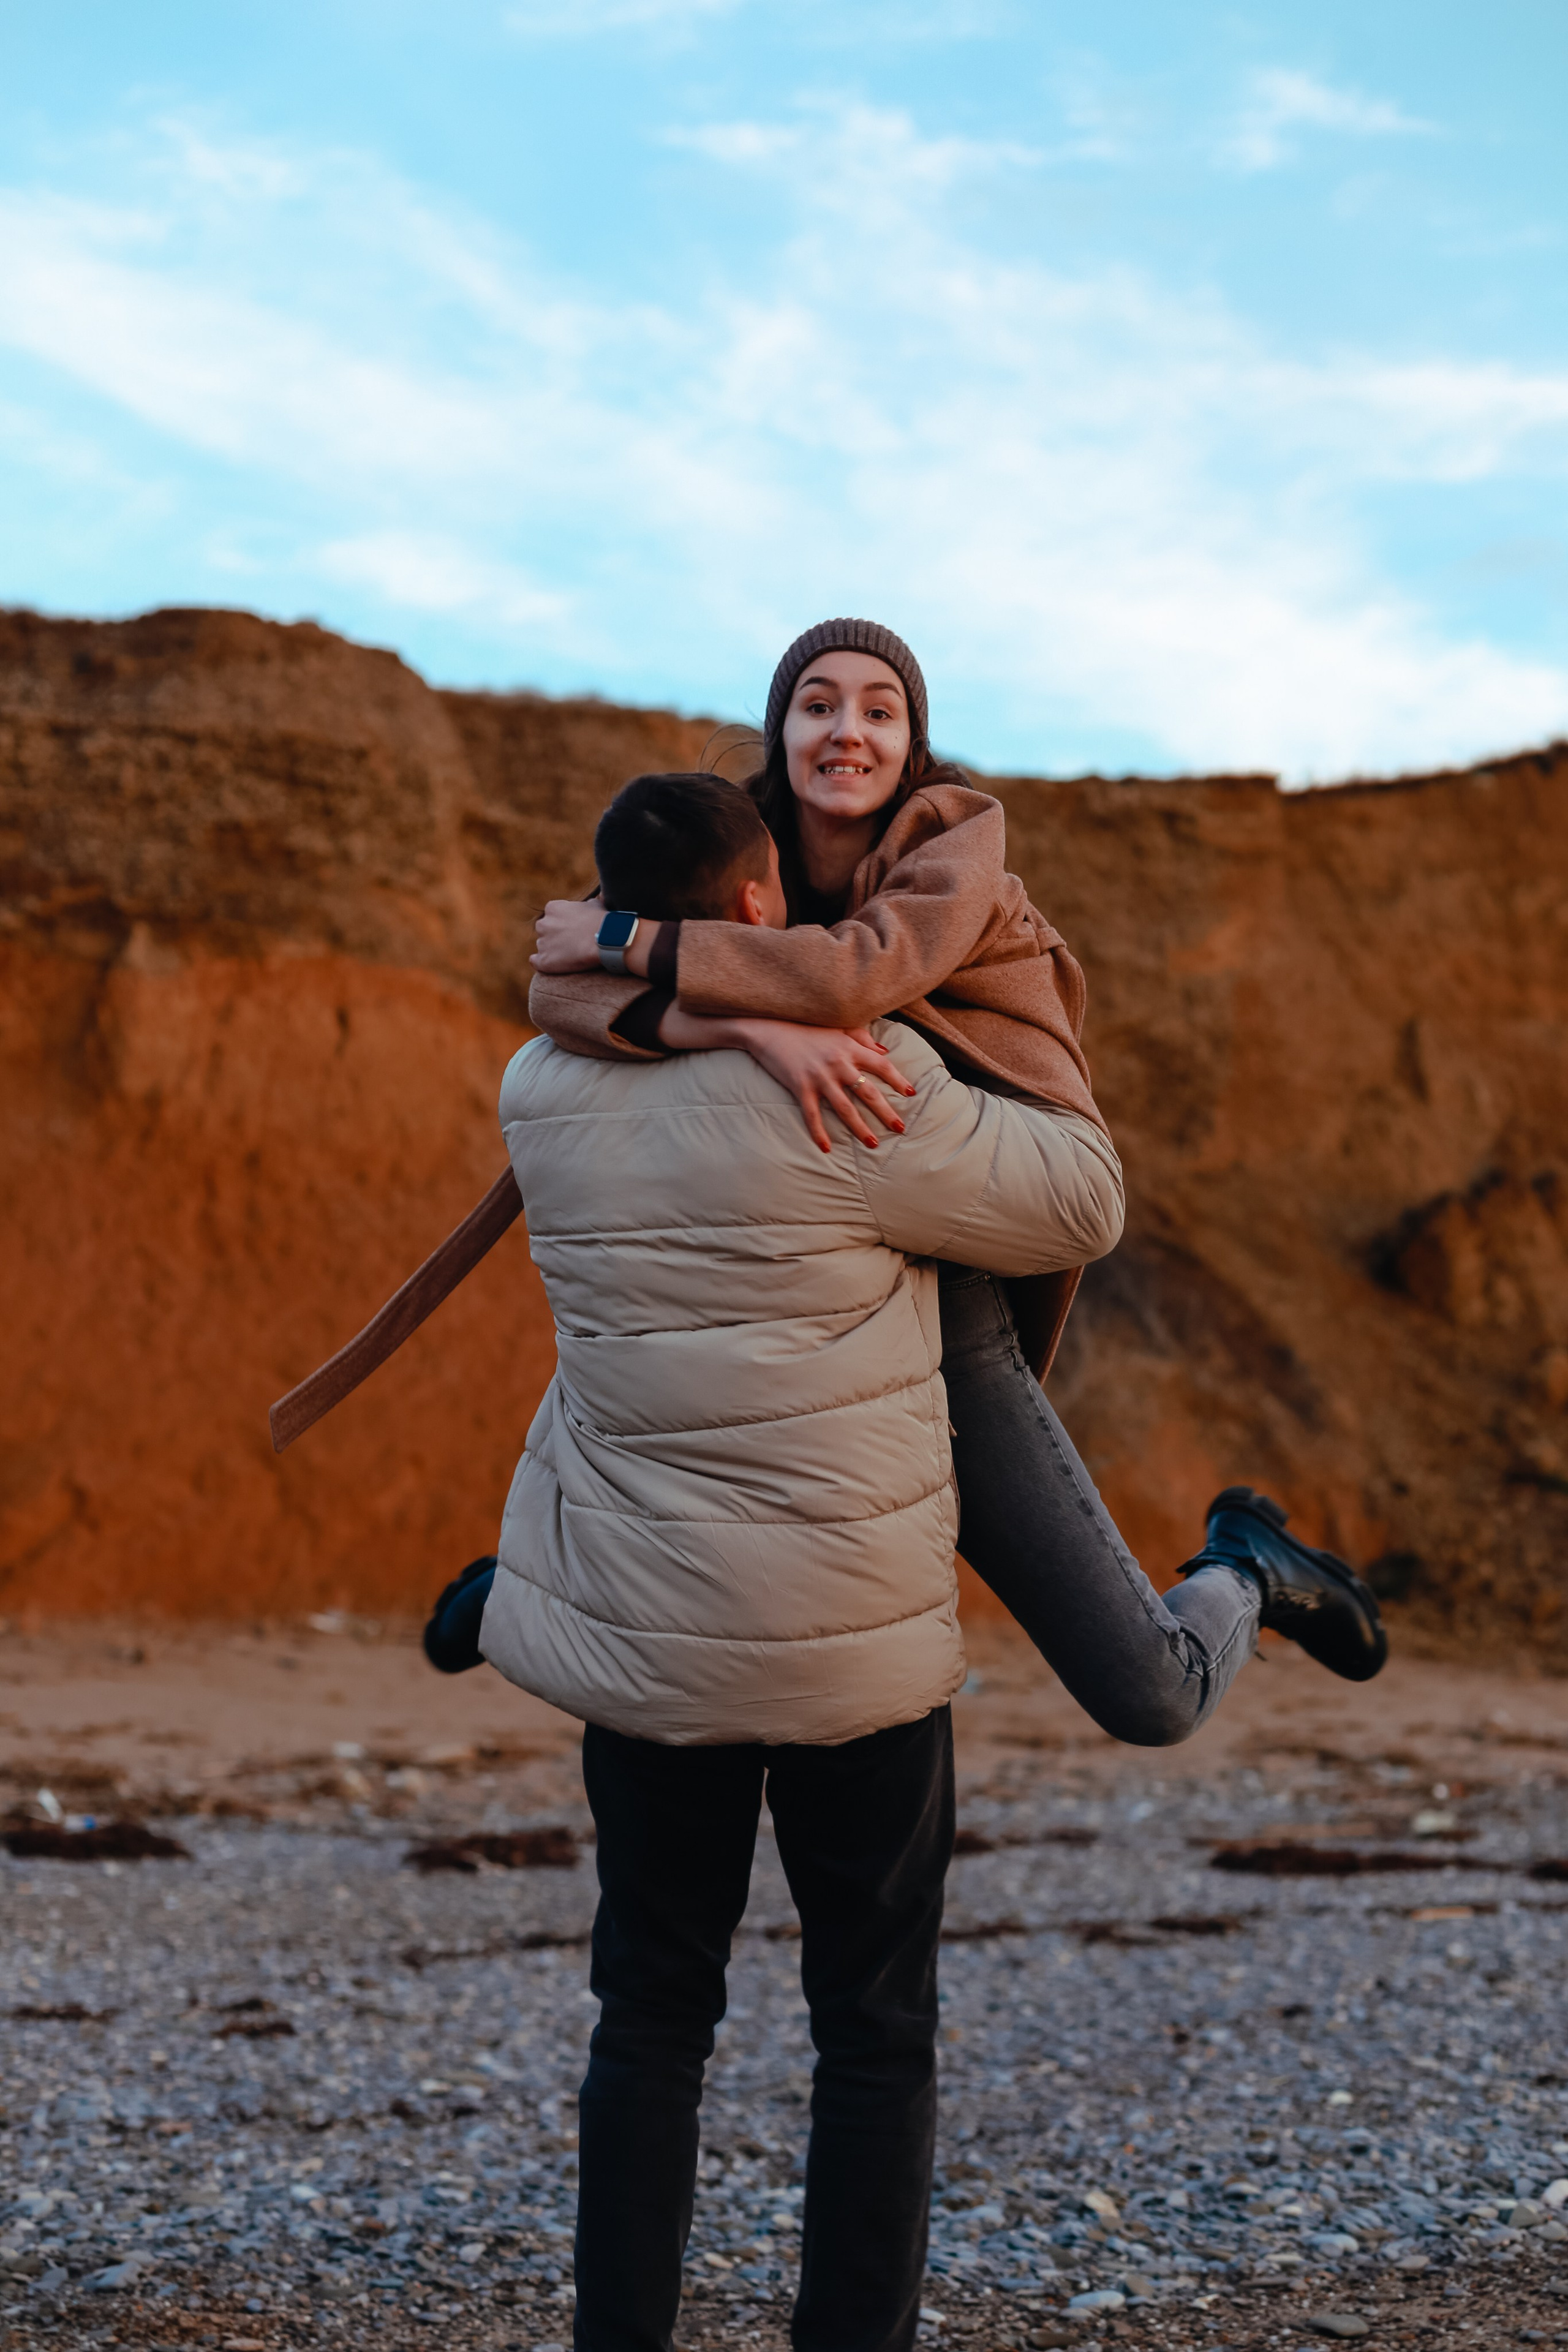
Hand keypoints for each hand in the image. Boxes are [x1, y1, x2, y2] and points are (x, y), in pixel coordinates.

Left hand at [531, 899, 604, 973]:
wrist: (605, 941)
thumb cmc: (602, 922)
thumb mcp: (594, 904)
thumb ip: (585, 905)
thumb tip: (589, 905)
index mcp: (553, 908)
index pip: (552, 916)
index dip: (563, 923)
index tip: (573, 929)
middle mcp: (543, 924)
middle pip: (545, 931)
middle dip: (555, 936)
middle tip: (571, 942)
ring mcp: (542, 943)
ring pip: (543, 946)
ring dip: (553, 950)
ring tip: (570, 955)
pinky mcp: (544, 960)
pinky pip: (536, 962)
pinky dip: (544, 963)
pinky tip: (554, 964)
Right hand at [730, 1019, 917, 1152]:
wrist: (770, 1028)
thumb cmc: (806, 1027)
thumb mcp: (837, 1026)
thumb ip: (862, 1037)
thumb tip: (885, 1052)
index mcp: (849, 1048)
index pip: (881, 1065)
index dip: (898, 1080)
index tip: (911, 1093)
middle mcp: (838, 1063)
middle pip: (868, 1091)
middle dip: (886, 1112)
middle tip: (900, 1129)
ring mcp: (819, 1077)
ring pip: (845, 1108)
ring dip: (861, 1128)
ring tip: (874, 1143)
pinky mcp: (800, 1087)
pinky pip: (812, 1115)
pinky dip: (819, 1133)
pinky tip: (827, 1149)